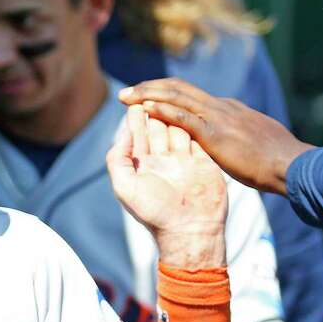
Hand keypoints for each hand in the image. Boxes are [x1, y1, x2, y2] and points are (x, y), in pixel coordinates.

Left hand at [106, 104, 227, 267]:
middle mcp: (163, 161)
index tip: (132, 101)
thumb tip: (122, 134)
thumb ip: (118, 159)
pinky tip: (189, 109)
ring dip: (172, 112)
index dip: (136, 119)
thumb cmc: (154, 212)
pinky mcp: (204, 162)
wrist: (190, 230)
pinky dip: (192, 123)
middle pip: (157, 128)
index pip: (139, 136)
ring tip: (167, 93)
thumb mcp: (125, 187)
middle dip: (153, 110)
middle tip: (149, 90)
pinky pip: (197, 137)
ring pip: (177, 129)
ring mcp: (184, 160)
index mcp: (144, 166)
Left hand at [118, 78, 312, 195]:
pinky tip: (146, 108)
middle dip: (149, 88)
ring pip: (176, 97)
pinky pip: (184, 117)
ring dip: (148, 94)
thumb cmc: (277, 161)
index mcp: (227, 109)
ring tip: (126, 96)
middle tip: (126, 92)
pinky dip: (163, 110)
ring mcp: (218, 117)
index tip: (144, 95)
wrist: (293, 166)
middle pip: (177, 89)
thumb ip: (235, 134)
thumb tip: (228, 137)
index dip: (164, 93)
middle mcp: (220, 107)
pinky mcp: (216, 133)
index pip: (189, 94)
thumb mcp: (252, 140)